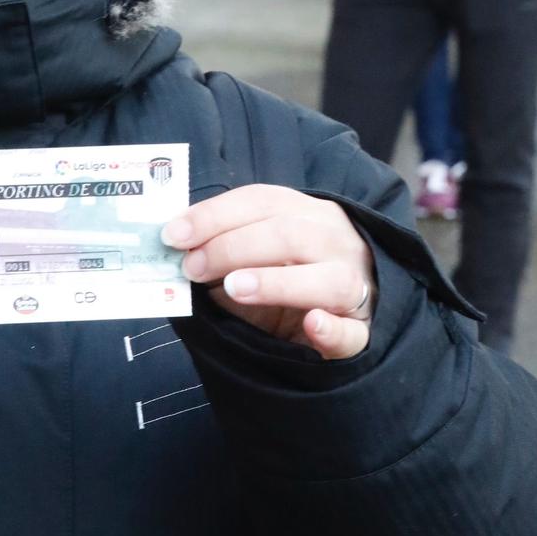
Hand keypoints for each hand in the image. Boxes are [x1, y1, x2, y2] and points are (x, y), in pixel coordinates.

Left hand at [164, 186, 375, 359]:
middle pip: (289, 234)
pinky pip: (352, 332)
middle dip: (233, 247)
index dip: (215, 214)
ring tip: (233, 288)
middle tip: (193, 267)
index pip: (262, 202)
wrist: (348, 319)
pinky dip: (333, 328)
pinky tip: (313, 323)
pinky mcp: (363, 333)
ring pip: (327, 279)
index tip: (174, 234)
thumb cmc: (292, 283)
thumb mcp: (258, 258)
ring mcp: (357, 288)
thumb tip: (176, 251)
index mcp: (310, 215)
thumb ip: (224, 252)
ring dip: (276, 281)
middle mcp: (338, 242)